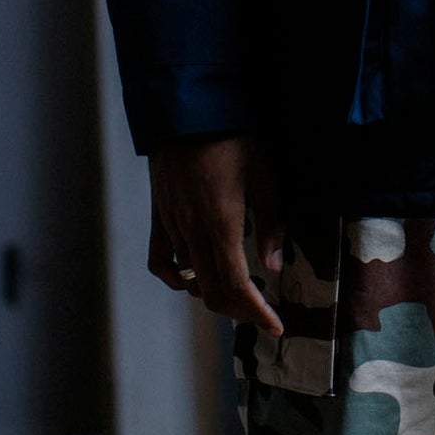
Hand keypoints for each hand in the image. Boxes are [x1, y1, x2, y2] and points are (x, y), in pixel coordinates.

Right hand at [146, 134, 284, 330]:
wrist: (188, 108)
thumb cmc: (233, 135)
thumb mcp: (265, 173)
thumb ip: (271, 222)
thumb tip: (273, 267)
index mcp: (220, 224)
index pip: (235, 285)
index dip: (255, 311)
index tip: (275, 326)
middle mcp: (191, 231)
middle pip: (211, 290)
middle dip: (239, 310)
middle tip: (262, 314)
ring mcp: (170, 224)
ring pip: (188, 278)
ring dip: (213, 294)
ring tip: (238, 296)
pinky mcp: (159, 214)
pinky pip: (160, 259)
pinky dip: (176, 277)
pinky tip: (192, 277)